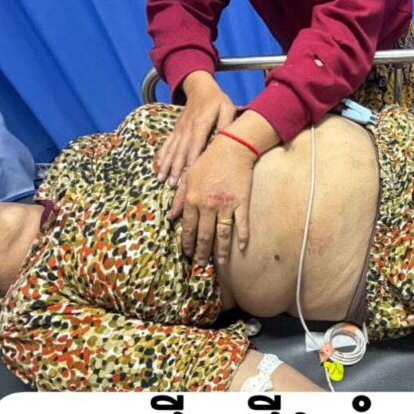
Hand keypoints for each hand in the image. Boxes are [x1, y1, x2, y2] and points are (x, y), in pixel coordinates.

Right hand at [155, 71, 235, 186]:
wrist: (200, 88)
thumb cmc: (217, 100)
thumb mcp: (227, 108)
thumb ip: (227, 122)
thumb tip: (227, 138)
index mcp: (201, 123)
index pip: (196, 143)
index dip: (191, 158)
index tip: (188, 173)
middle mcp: (187, 127)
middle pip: (180, 150)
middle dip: (175, 168)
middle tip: (172, 185)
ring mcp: (179, 129)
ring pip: (171, 149)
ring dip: (166, 165)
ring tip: (162, 180)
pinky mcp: (176, 130)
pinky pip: (167, 144)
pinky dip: (161, 157)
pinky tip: (157, 168)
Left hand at [170, 135, 255, 265]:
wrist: (232, 149)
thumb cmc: (208, 161)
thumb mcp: (188, 177)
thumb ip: (179, 198)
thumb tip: (171, 216)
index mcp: (192, 199)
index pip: (188, 227)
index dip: (187, 243)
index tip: (187, 253)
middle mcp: (207, 206)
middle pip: (204, 235)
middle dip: (201, 252)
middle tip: (200, 264)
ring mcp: (225, 206)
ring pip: (222, 234)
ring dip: (220, 250)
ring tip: (219, 262)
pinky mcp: (241, 203)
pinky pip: (241, 224)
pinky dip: (242, 236)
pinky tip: (242, 247)